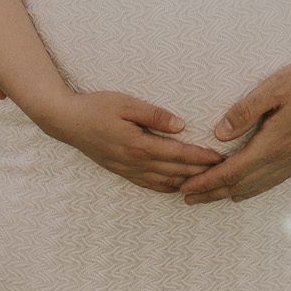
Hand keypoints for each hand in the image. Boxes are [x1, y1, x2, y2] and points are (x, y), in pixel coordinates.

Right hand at [48, 91, 224, 192]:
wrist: (67, 122)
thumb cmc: (96, 107)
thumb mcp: (126, 103)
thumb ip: (154, 115)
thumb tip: (181, 125)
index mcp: (138, 145)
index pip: (177, 154)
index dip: (200, 157)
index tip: (219, 157)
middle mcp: (134, 162)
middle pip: (175, 172)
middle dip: (200, 172)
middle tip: (223, 171)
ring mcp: (127, 170)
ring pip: (164, 182)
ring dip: (187, 182)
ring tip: (207, 180)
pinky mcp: (122, 171)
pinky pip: (149, 185)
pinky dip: (168, 187)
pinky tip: (179, 185)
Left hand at [182, 53, 290, 204]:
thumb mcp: (273, 88)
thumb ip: (245, 110)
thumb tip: (219, 133)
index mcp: (272, 144)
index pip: (232, 171)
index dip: (207, 182)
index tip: (186, 188)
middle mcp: (283, 158)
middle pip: (241, 185)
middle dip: (212, 193)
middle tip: (187, 198)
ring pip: (257, 186)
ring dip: (230, 194)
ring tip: (210, 197)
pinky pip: (272, 181)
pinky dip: (252, 189)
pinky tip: (246, 189)